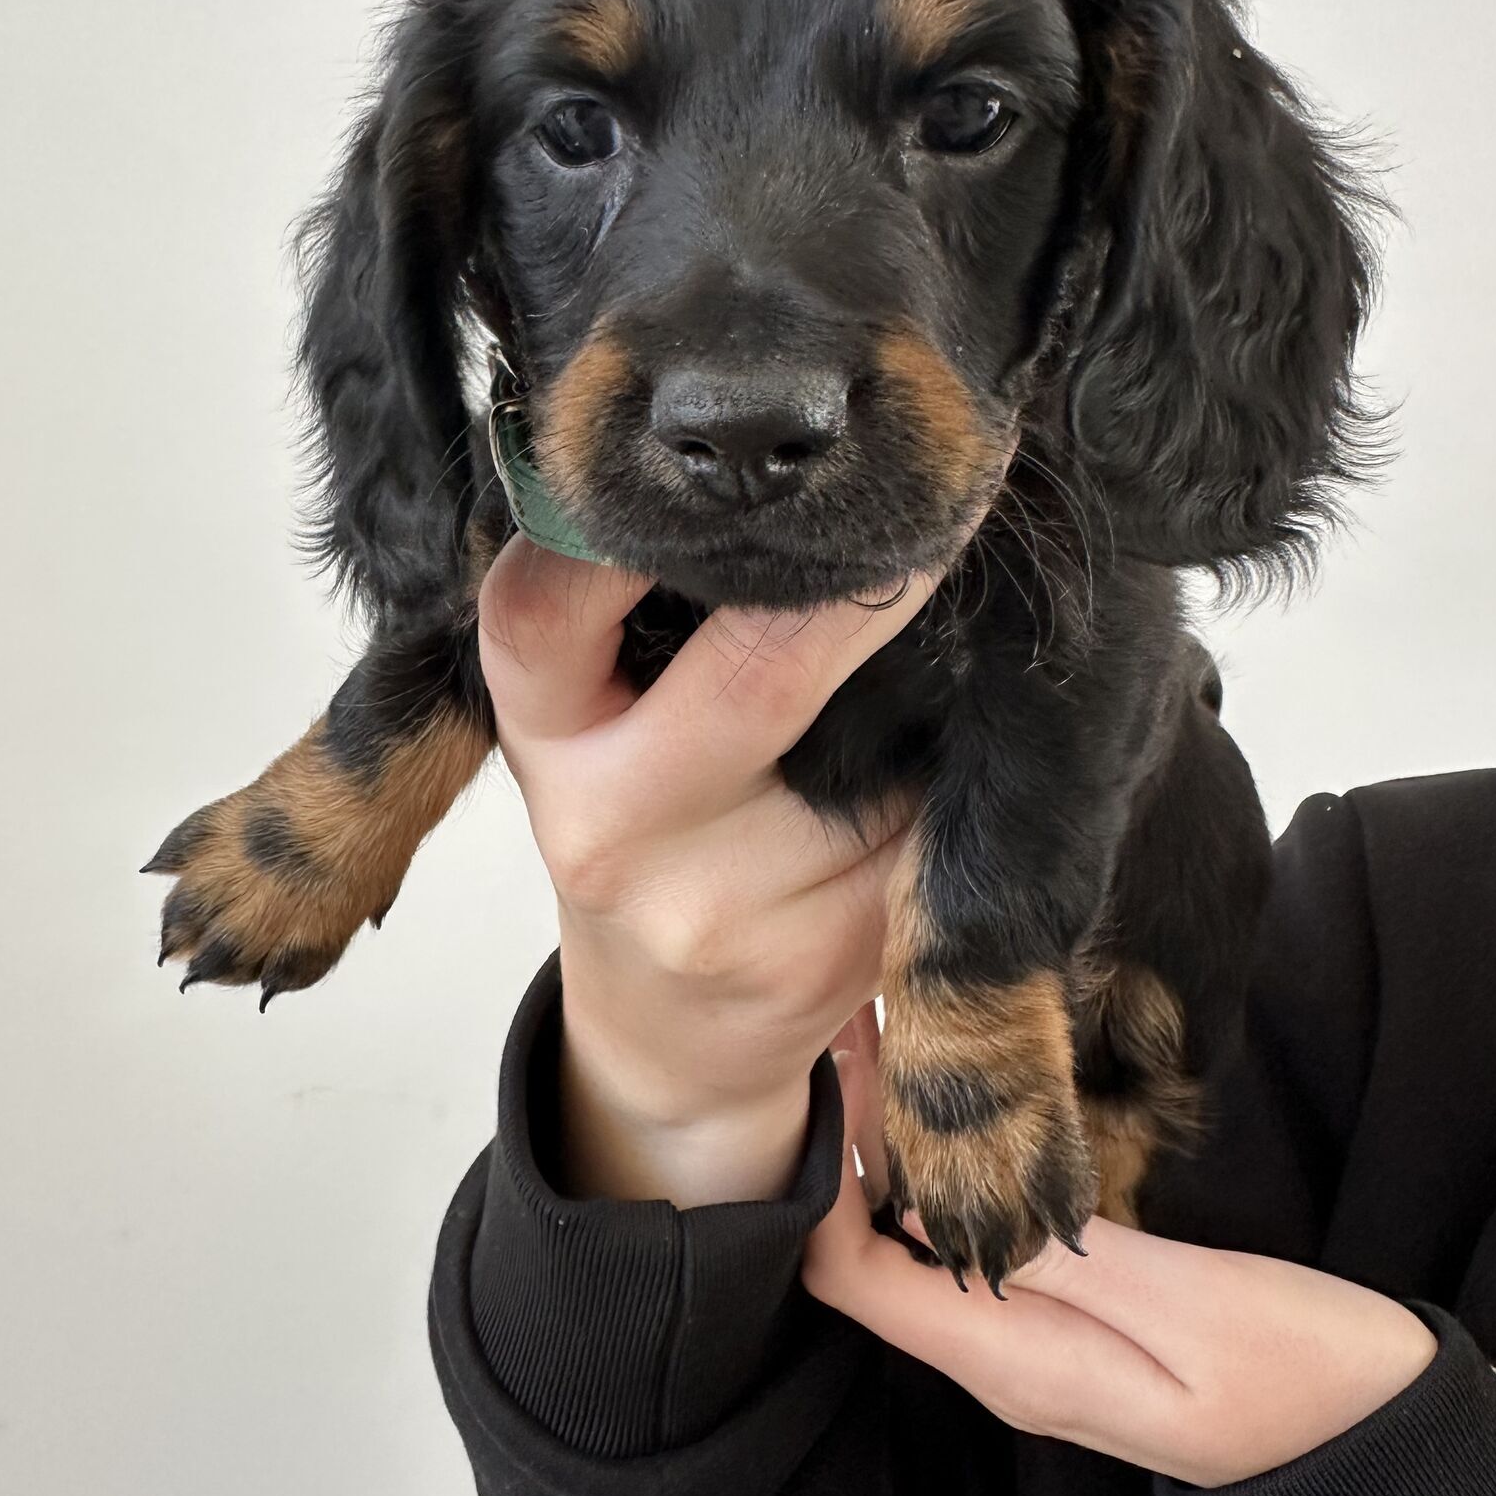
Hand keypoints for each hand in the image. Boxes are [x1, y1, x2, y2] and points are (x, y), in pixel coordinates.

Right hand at [477, 538, 936, 1206]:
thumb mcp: (586, 717)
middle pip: (761, 673)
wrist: (668, 1029)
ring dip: (933, 688)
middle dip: (868, 585)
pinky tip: (941, 757)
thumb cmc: (642, 822)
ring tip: (944, 648)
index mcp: (543, 734)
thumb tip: (782, 473)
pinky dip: (952, 775)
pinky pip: (925, 829)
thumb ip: (632, 604)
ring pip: (878, 751)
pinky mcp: (824, 959)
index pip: (549, 604)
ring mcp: (717, 910)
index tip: (752, 466)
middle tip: (938, 502)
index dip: (641, 525)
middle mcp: (611, 827)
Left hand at [803, 1018, 1437, 1486]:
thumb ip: (1069, 1259)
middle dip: (853, 1144)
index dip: (825, 1177)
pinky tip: (966, 1110)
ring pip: (919, 1246)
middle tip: (859, 1025)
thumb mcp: (1190, 1305)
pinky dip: (951, 1172)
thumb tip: (949, 1203)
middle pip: (872, 1254)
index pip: (853, 1278)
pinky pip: (973, 1246)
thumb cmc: (1301, 1372)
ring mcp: (1032, 1343)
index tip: (838, 1073)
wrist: (1377, 1441)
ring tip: (896, 1042)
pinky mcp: (1068, 1319)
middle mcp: (1003, 1360)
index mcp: (1016, 1362)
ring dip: (897, 1151)